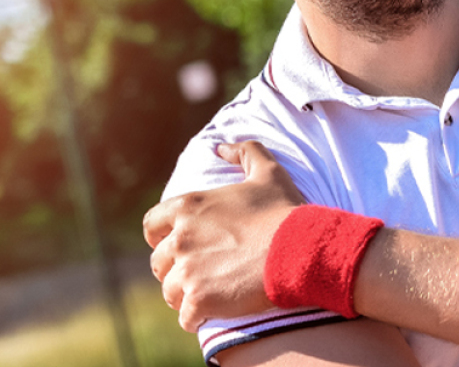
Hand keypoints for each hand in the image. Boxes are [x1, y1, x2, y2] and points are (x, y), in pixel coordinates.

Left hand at [144, 140, 304, 331]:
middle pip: (159, 262)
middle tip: (199, 273)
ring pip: (170, 291)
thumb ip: (243, 152)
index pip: (151, 225)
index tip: (179, 244)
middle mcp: (181, 238)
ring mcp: (188, 271)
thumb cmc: (285, 211)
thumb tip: (219, 147)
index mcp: (189, 207)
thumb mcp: (268, 172)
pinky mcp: (199, 299)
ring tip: (209, 295)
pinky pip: (186, 316)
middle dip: (175, 269)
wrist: (302, 248)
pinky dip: (197, 318)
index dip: (162, 237)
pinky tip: (215, 313)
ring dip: (185, 295)